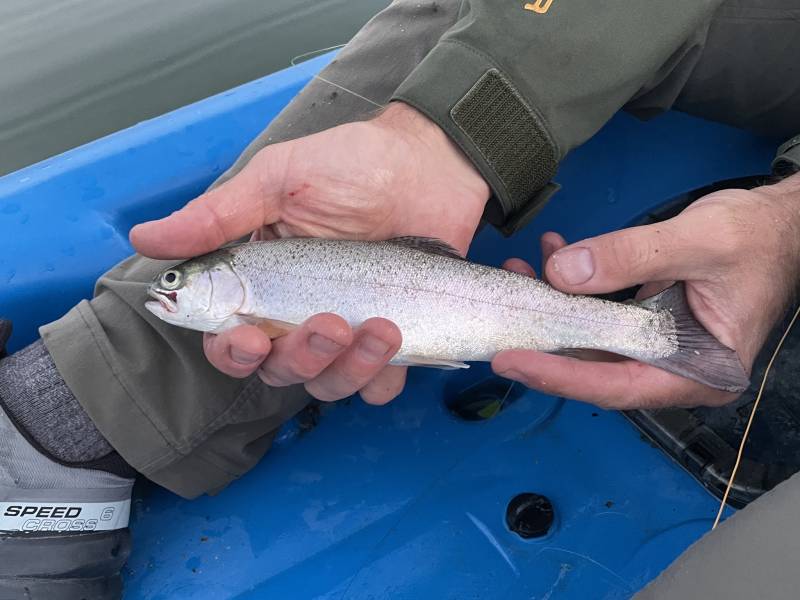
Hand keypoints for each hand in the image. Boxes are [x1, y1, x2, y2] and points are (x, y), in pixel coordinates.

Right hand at [131, 102, 488, 403]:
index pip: (229, 337)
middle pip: (278, 369)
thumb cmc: (351, 165)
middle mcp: (296, 314)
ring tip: (382, 326)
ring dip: (348, 368)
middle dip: (300, 356)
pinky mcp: (392, 340)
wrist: (429, 164)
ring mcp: (346, 329)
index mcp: (261, 282)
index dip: (231, 351)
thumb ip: (217, 216)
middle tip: (331, 323)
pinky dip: (386, 375)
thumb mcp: (279, 180)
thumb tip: (143, 239)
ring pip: (327, 383)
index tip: (250, 338)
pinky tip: (400, 340)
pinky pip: (379, 384)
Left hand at [493, 173, 799, 408]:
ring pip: (590, 340)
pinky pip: (599, 314)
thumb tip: (563, 274)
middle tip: (501, 313)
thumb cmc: (755, 238)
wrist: (781, 225)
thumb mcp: (696, 241)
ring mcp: (657, 348)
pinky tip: (553, 254)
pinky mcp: (645, 324)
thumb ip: (630, 257)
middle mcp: (673, 369)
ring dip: (553, 306)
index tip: (511, 360)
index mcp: (697, 371)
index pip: (616, 385)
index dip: (560, 377)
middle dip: (544, 338)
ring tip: (521, 269)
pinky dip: (574, 287)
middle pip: (594, 368)